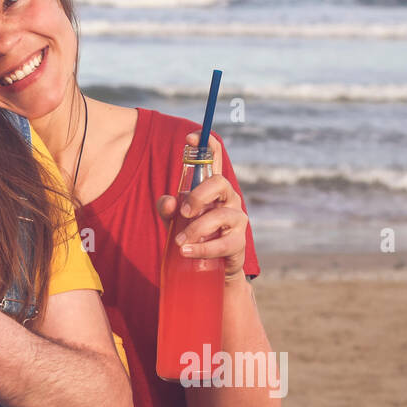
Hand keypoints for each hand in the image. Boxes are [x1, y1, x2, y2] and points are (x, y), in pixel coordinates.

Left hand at [156, 131, 249, 281]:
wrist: (210, 268)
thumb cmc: (193, 235)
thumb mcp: (175, 220)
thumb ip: (168, 208)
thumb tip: (169, 201)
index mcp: (214, 189)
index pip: (214, 160)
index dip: (206, 146)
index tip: (190, 138)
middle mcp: (229, 199)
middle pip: (220, 183)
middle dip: (198, 195)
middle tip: (183, 212)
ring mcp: (237, 220)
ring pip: (220, 216)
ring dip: (196, 229)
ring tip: (179, 242)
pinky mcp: (238, 243)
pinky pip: (223, 244)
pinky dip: (203, 248)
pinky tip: (186, 251)